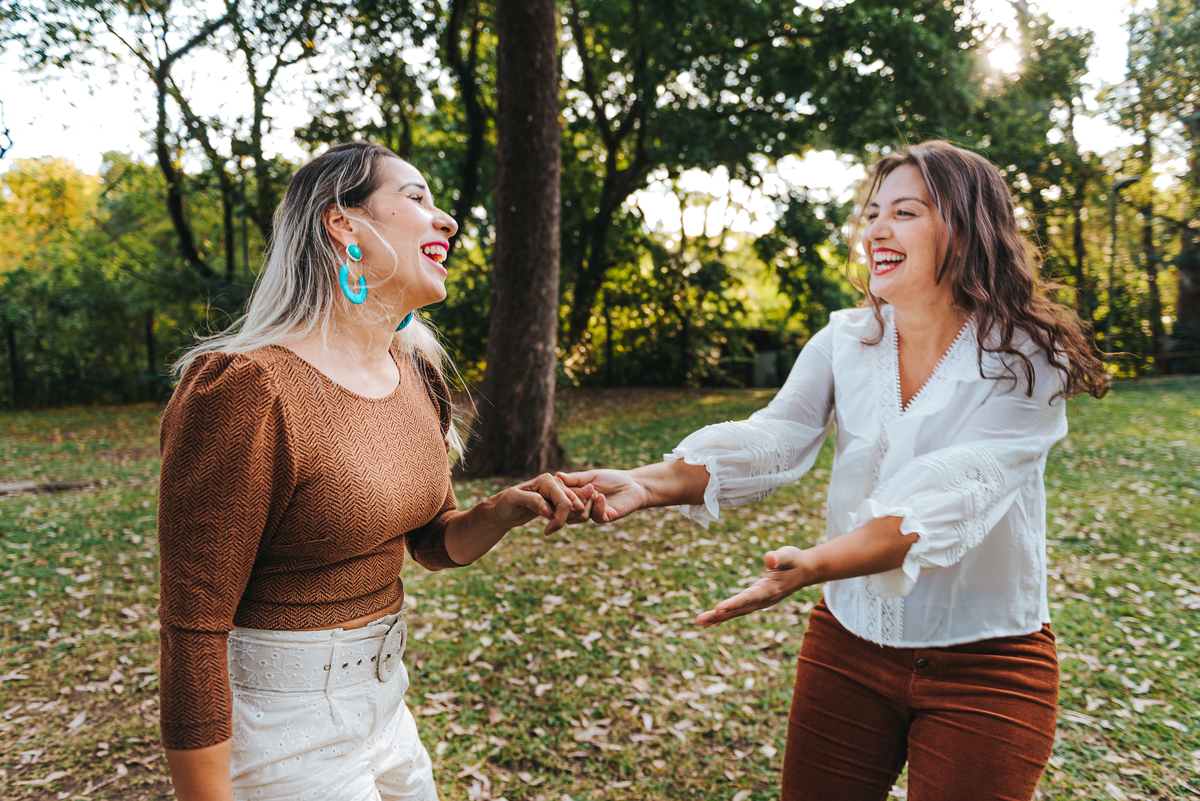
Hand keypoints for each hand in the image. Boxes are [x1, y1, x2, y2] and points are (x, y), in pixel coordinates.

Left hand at [491, 473, 591, 534]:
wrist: (503, 511)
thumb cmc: (505, 503)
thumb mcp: (514, 500)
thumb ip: (532, 501)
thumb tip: (549, 510)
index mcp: (546, 480)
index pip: (564, 501)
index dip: (560, 518)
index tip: (548, 531)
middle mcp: (555, 483)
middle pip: (574, 503)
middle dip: (565, 519)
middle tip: (549, 529)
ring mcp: (557, 492)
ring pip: (575, 507)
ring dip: (566, 520)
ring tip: (550, 527)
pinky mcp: (557, 501)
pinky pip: (570, 510)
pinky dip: (565, 520)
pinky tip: (551, 525)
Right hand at [556, 469, 647, 523]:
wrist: (633, 484)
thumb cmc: (612, 479)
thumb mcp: (591, 476)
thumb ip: (575, 478)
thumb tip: (557, 475)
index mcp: (577, 497)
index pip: (563, 499)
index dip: (561, 493)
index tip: (561, 486)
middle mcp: (583, 507)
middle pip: (569, 510)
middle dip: (573, 500)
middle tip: (581, 489)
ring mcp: (594, 513)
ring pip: (581, 515)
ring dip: (587, 502)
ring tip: (595, 491)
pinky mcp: (606, 517)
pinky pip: (597, 516)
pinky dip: (598, 506)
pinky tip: (601, 497)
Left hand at [696, 546, 810, 627]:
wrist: (806, 571)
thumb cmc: (795, 560)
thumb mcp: (789, 554)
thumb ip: (779, 557)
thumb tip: (769, 558)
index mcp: (770, 589)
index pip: (750, 597)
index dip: (735, 603)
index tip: (719, 608)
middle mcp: (764, 599)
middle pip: (739, 608)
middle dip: (720, 615)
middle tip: (700, 620)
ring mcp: (761, 602)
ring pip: (738, 612)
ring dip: (719, 617)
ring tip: (700, 622)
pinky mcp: (757, 601)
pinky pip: (740, 610)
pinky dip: (726, 615)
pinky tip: (713, 622)